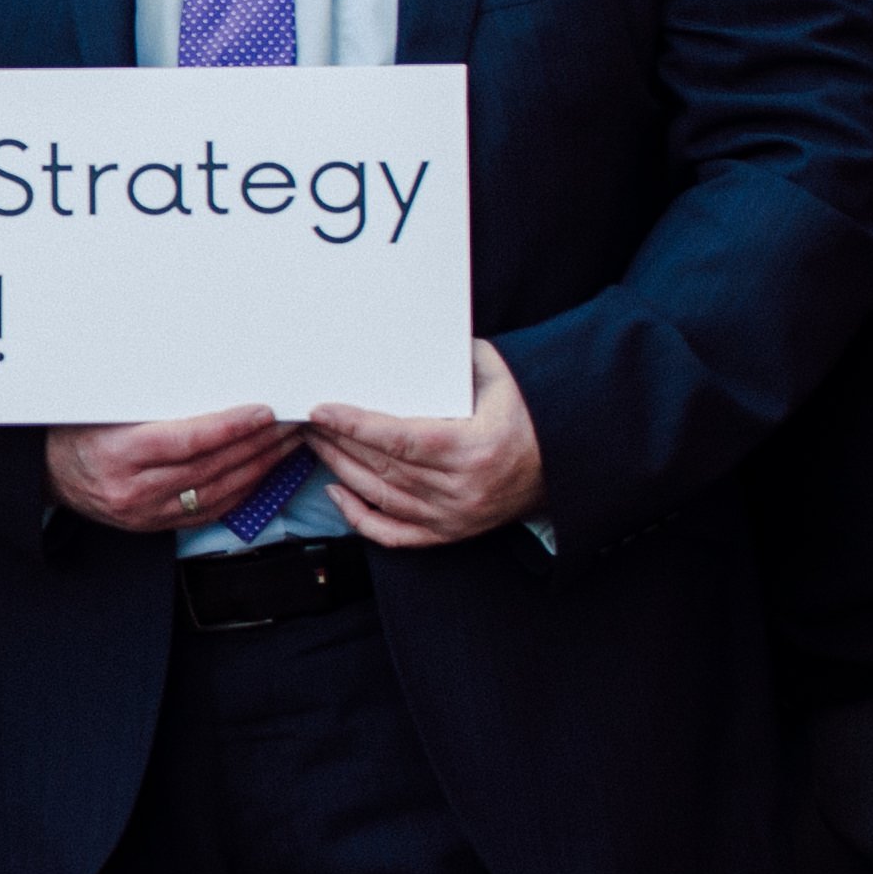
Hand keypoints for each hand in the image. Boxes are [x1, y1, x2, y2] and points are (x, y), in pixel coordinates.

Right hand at [46, 406, 295, 534]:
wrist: (46, 472)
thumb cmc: (75, 430)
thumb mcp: (103, 407)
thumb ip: (153, 401)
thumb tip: (209, 378)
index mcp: (118, 454)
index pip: (188, 441)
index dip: (230, 427)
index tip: (263, 412)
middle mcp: (132, 490)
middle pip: (210, 467)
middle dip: (257, 445)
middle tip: (290, 423)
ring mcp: (143, 513)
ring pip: (215, 492)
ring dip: (257, 468)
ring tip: (285, 445)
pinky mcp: (152, 526)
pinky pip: (207, 512)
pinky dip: (240, 492)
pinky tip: (260, 474)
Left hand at [307, 342, 542, 547]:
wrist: (564, 463)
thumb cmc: (527, 413)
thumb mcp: (497, 375)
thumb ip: (455, 359)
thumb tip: (407, 339)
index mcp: (474, 448)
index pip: (400, 439)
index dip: (356, 425)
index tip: (322, 411)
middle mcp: (462, 489)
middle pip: (382, 467)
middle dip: (338, 441)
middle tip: (309, 420)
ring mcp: (454, 516)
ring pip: (381, 496)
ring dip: (341, 470)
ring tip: (317, 444)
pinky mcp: (450, 533)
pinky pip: (394, 534)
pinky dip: (360, 517)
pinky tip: (337, 493)